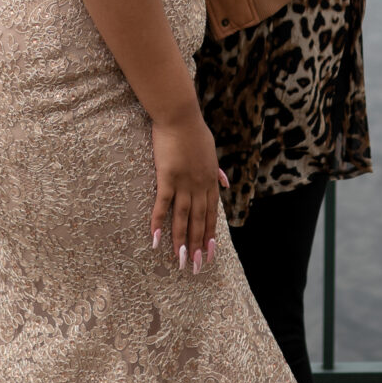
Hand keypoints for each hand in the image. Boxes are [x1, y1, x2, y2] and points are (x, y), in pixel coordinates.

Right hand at [149, 114, 226, 272]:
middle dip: (198, 246)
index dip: (211, 234)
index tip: (210, 253)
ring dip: (181, 241)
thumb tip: (226, 182)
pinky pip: (162, 204)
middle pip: (200, 221)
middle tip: (196, 267)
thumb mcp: (212, 152)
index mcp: (210, 181)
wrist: (180, 116)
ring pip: (183, 218)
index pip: (212, 214)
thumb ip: (218, 171)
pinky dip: (158, 223)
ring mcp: (184, 183)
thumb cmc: (194, 131)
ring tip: (179, 261)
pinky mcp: (167, 177)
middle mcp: (199, 186)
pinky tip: (155, 239)